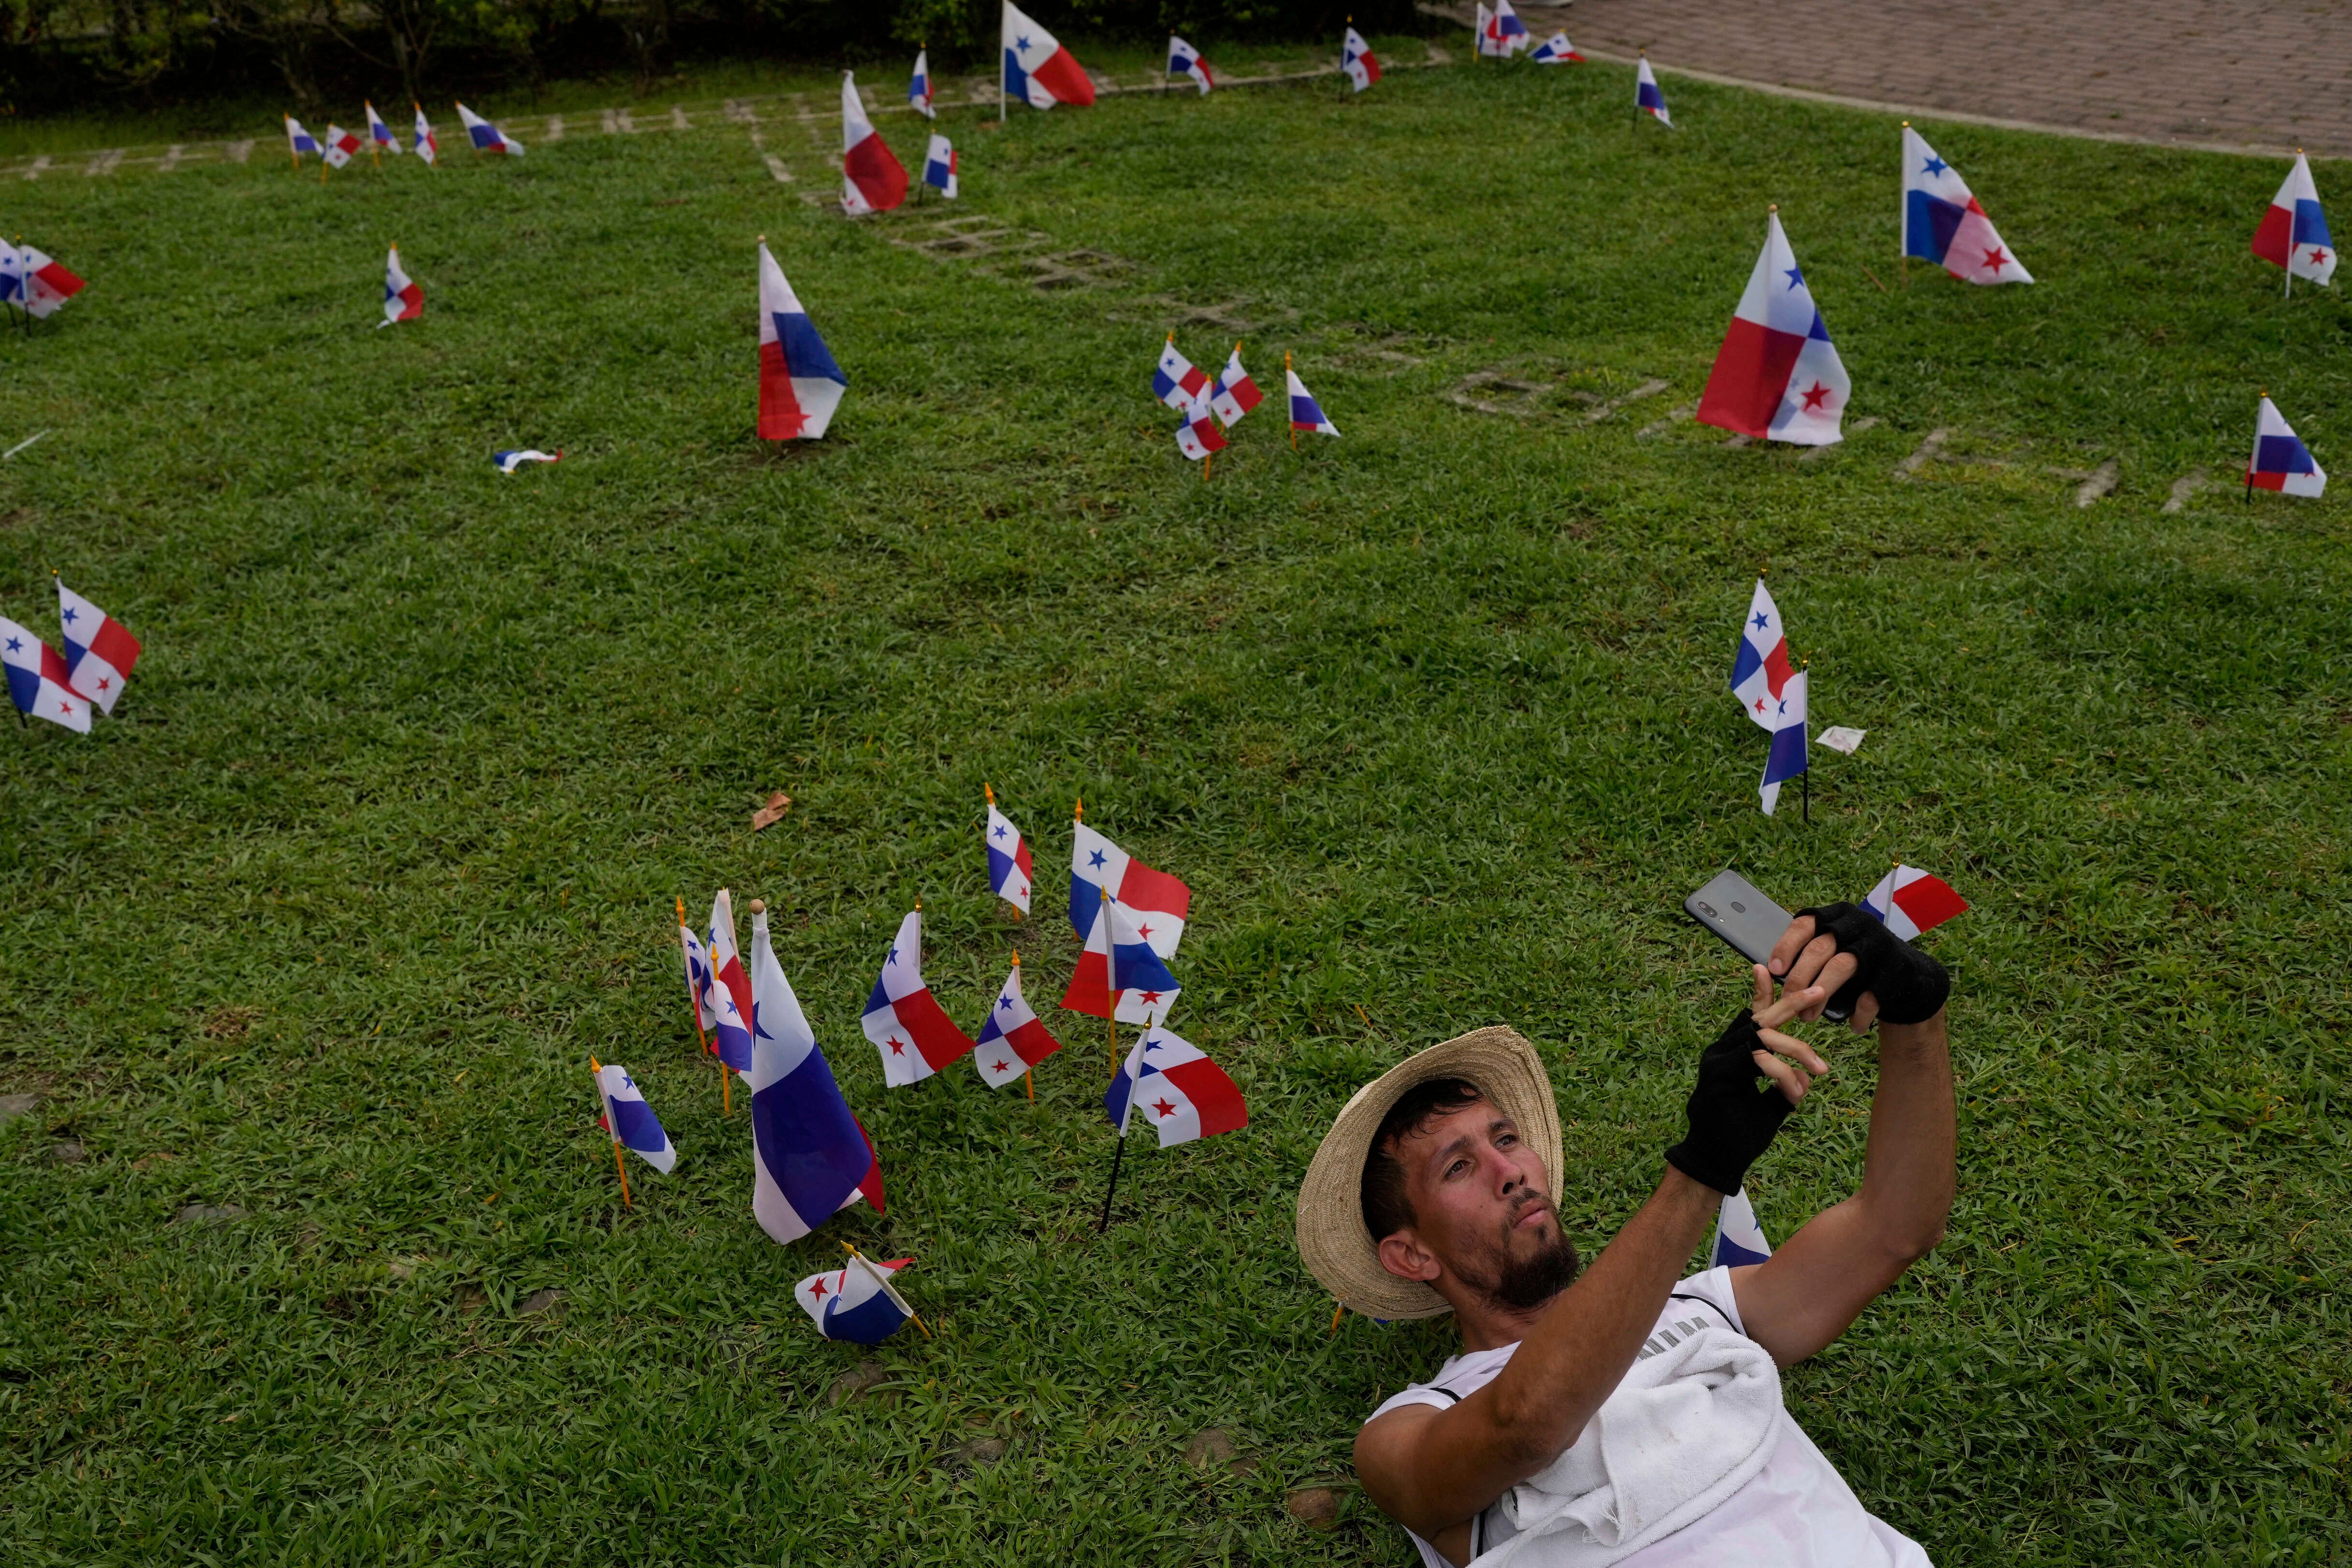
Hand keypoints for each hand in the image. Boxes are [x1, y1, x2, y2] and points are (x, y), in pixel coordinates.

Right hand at [1662, 969, 1830, 1195]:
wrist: (1716, 1163)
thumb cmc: (1740, 1136)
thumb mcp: (1770, 1107)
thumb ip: (1786, 1086)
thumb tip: (1806, 1076)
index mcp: (1731, 1055)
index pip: (1750, 1017)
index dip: (1762, 993)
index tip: (1768, 969)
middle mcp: (1721, 1051)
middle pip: (1759, 1018)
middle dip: (1791, 1002)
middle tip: (1819, 992)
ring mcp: (1717, 1061)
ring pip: (1763, 1036)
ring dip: (1797, 1049)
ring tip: (1821, 1068)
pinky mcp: (1719, 1075)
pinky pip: (1758, 1060)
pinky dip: (1782, 1073)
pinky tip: (1796, 1092)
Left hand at [1770, 904, 1949, 1027]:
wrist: (1910, 977)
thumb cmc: (1859, 964)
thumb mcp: (1835, 950)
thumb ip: (1809, 953)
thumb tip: (1768, 973)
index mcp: (1837, 915)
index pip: (1806, 923)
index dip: (1786, 945)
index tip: (1773, 969)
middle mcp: (1858, 924)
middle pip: (1820, 948)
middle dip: (1799, 978)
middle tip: (1786, 1002)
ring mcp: (1879, 945)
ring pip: (1842, 966)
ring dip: (1821, 994)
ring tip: (1808, 1017)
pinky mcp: (1896, 969)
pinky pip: (1871, 993)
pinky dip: (1859, 1012)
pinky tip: (1853, 1025)